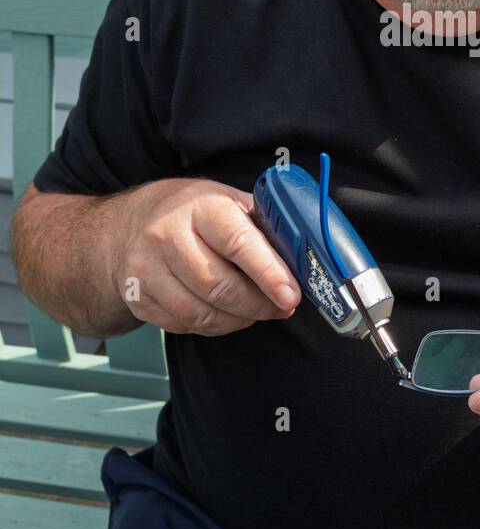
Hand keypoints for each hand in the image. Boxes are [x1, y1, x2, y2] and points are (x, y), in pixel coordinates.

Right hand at [109, 178, 300, 335]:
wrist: (128, 225)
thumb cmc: (192, 212)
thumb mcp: (226, 201)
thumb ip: (261, 226)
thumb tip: (302, 258)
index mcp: (200, 206)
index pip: (238, 242)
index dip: (268, 273)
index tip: (291, 295)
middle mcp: (167, 234)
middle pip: (219, 286)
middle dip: (259, 304)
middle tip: (281, 307)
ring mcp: (145, 268)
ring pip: (201, 313)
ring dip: (238, 320)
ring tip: (255, 311)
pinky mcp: (137, 297)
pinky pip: (183, 325)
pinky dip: (212, 326)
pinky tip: (224, 314)